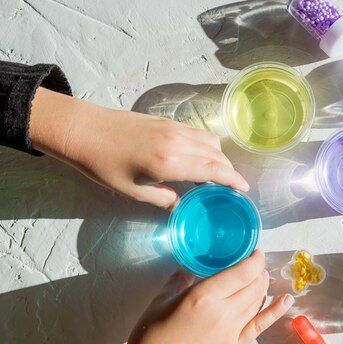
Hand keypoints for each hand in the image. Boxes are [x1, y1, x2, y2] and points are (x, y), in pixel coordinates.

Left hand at [29, 87, 248, 209]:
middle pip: (217, 155)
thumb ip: (163, 199)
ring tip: (217, 174)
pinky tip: (200, 157)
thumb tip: (181, 205)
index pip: (213, 171)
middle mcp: (178, 142)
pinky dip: (207, 146)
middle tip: (232, 187)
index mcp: (169, 163)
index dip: (232, 181)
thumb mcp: (133, 191)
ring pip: (210, 141)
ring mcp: (174, 128)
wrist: (83, 130)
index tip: (243, 190)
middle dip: (229, 171)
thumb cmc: (103, 165)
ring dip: (219, 157)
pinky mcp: (168, 121)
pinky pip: (198, 133)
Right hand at [98, 250, 293, 343]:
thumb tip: (189, 270)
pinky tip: (287, 300)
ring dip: (263, 286)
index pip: (242, 272)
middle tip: (255, 265)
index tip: (256, 252)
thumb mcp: (160, 301)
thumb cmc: (150, 339)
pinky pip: (261, 325)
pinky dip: (276, 311)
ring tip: (261, 278)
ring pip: (258, 301)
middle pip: (254, 285)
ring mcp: (232, 331)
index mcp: (203, 296)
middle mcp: (223, 312)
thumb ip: (179, 281)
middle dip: (258, 271)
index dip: (255, 259)